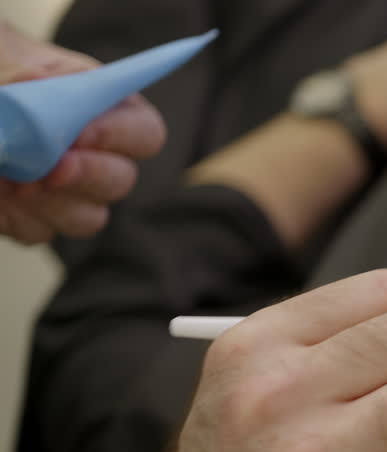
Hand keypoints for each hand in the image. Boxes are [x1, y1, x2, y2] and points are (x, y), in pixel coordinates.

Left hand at [0, 20, 166, 244]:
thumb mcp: (5, 57)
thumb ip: (23, 71)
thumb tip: (35, 82)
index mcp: (101, 108)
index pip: (145, 132)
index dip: (120, 135)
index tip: (81, 133)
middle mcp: (95, 154)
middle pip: (122, 180)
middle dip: (88, 175)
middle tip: (52, 167)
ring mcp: (68, 191)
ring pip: (89, 217)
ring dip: (55, 202)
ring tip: (15, 179)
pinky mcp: (34, 217)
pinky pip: (41, 231)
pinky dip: (19, 216)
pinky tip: (0, 191)